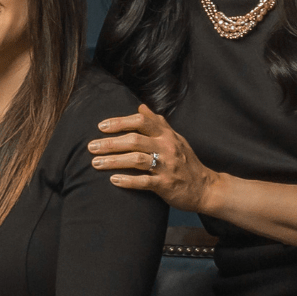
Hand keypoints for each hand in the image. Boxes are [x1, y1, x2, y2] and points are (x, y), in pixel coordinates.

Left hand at [91, 107, 221, 210]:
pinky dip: (128, 180)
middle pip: (134, 140)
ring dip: (113, 161)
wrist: (205, 187)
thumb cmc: (186, 161)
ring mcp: (167, 166)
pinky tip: (113, 180)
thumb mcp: (175, 138)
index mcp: (167, 135)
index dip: (120, 122)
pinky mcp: (166, 185)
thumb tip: (141, 108)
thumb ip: (158, 123)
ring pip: (136, 160)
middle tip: (91, 147)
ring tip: (95, 163)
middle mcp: (167, 147)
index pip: (141, 122)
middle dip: (110, 143)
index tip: (101, 126)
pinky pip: (144, 181)